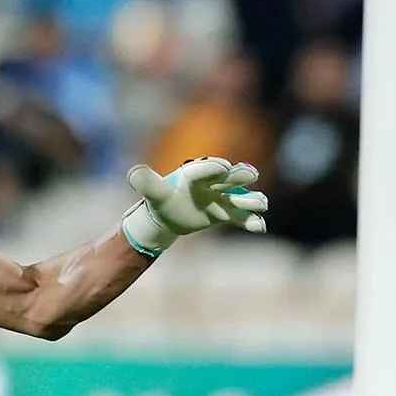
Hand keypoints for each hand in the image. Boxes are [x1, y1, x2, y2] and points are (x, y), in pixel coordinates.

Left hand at [121, 157, 269, 256]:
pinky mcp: (224, 212)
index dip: (214, 168)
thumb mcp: (154, 193)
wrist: (170, 215)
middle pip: (227, 179)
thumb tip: (134, 173)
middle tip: (251, 175)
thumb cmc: (162, 201)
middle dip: (239, 177)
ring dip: (250, 200)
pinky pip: (239, 217)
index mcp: (193, 174)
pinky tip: (259, 228)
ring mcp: (220, 197)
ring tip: (261, 204)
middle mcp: (211, 183)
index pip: (205, 169)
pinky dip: (249, 221)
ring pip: (237, 198)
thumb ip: (148, 183)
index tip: (225, 168)